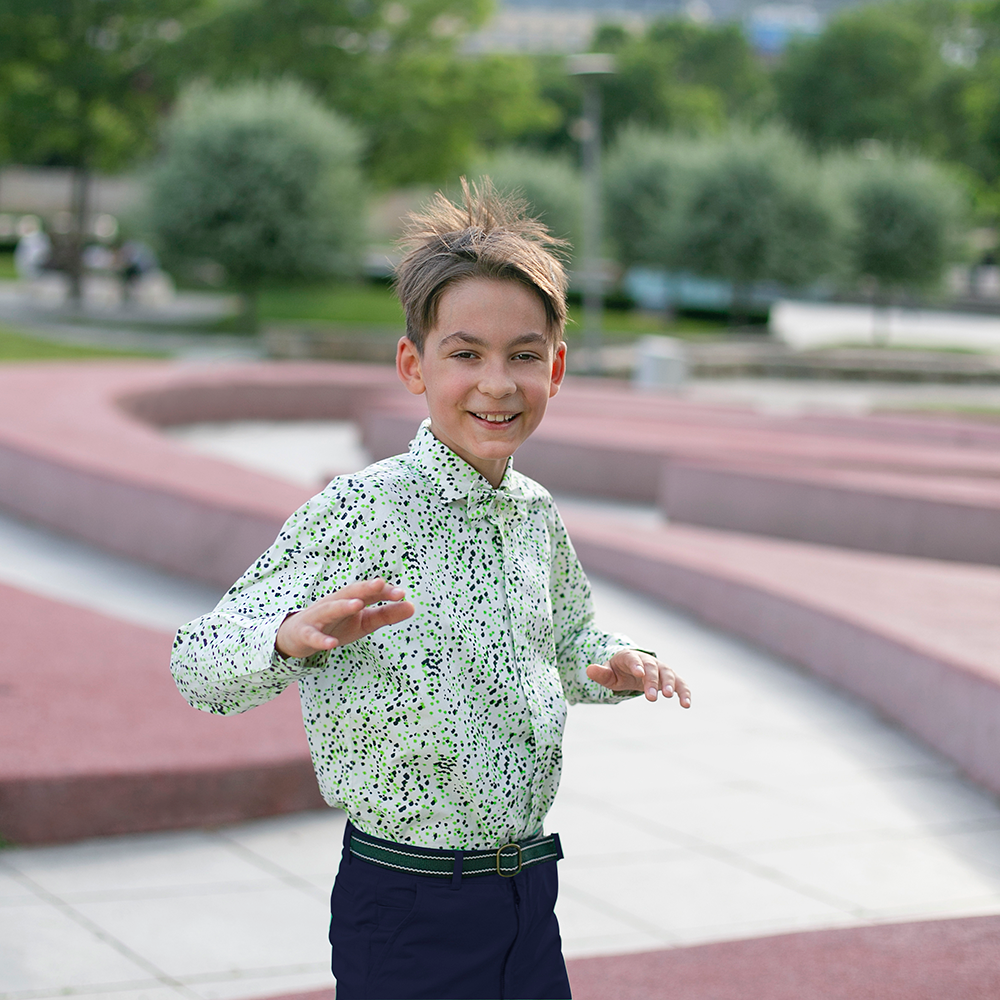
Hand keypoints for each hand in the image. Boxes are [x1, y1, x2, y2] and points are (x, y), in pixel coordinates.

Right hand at [276, 578, 414, 658]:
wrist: (298, 637)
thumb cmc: (337, 625)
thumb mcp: (365, 622)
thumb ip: (387, 614)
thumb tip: (413, 606)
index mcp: (351, 599)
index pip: (369, 591)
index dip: (384, 592)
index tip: (401, 593)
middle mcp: (335, 603)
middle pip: (350, 592)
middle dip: (365, 588)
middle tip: (380, 584)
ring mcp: (318, 617)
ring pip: (330, 608)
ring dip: (343, 605)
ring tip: (358, 604)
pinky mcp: (306, 633)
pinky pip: (313, 636)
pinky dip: (321, 639)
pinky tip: (331, 644)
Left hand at [586, 650, 690, 705]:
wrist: (633, 668)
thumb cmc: (618, 671)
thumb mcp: (608, 673)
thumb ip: (601, 673)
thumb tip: (588, 670)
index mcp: (631, 657)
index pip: (634, 659)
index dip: (637, 665)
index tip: (639, 674)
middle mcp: (648, 661)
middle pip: (652, 668)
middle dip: (652, 681)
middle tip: (650, 697)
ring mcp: (661, 669)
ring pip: (668, 674)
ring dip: (670, 684)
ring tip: (669, 696)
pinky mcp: (670, 679)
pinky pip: (680, 684)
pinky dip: (684, 692)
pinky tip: (686, 704)